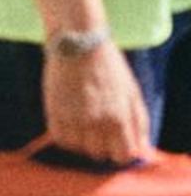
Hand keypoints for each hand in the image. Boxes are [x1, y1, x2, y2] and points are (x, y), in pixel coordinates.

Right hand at [43, 41, 149, 165]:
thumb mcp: (133, 92)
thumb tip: (142, 149)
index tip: (116, 142)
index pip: (122, 155)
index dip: (120, 151)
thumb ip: (140, 123)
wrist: (78, 40)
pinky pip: (59, 137)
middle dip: (101, 145)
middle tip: (98, 131)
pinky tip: (69, 124)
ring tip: (82, 125)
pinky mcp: (54, 108)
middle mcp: (97, 121)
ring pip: (79, 148)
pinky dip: (65, 136)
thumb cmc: (109, 65)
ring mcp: (73, 115)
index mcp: (119, 118)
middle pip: (100, 154)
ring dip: (82, 141)